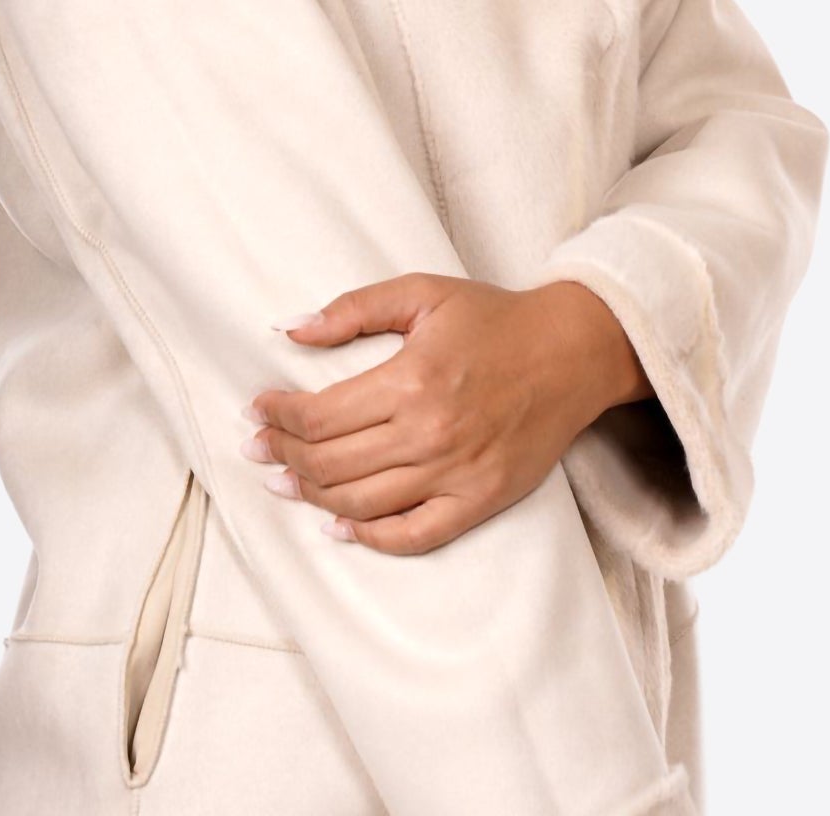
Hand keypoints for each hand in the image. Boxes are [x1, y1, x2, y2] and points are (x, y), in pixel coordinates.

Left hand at [241, 272, 642, 555]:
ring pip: (361, 503)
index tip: (257, 409)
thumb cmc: (494, 318)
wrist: (572, 351)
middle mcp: (430, 433)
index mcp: (411, 379)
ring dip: (311, 497)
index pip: (319, 416)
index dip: (278, 416)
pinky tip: (340, 525)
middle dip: (282, 456)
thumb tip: (290, 329)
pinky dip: (370, 537)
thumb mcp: (422, 293)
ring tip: (284, 483)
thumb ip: (353, 309)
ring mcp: (456, 474)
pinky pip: (414, 535)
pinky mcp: (480, 500)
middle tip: (258, 448)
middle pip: (330, 464)